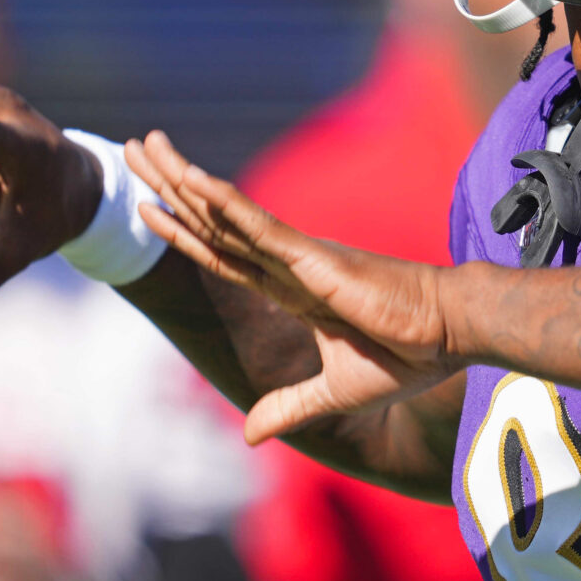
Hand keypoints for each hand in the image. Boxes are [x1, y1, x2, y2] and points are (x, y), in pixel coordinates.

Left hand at [126, 131, 458, 443]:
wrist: (451, 336)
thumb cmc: (408, 356)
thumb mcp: (336, 393)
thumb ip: (291, 407)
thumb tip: (249, 436)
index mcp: (291, 287)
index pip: (221, 255)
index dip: (180, 230)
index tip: (145, 205)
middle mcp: (287, 262)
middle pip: (211, 221)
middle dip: (168, 184)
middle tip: (130, 146)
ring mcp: (298, 254)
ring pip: (226, 214)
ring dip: (181, 180)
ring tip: (143, 145)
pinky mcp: (315, 258)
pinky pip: (262, 229)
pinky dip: (227, 206)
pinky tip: (195, 183)